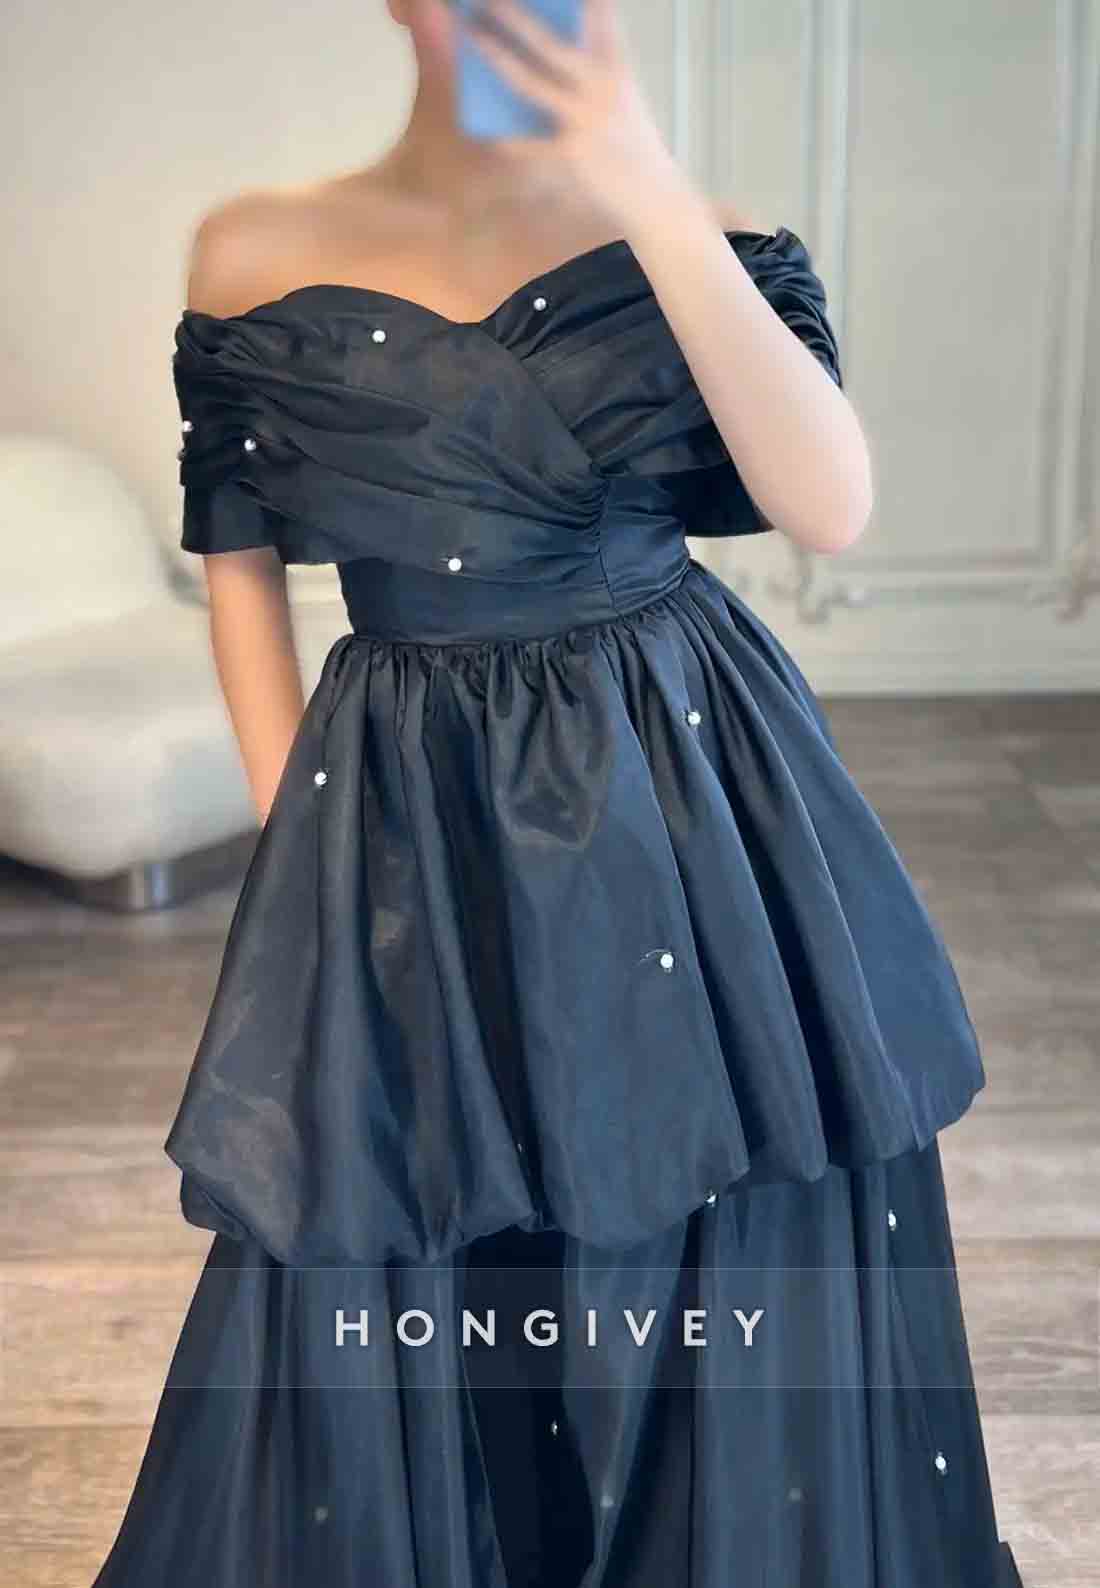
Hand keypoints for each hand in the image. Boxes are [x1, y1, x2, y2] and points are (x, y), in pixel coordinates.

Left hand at [462, 0, 689, 222]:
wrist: (653, 194)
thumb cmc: (632, 144)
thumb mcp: (622, 98)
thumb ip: (594, 71)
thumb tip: (541, 54)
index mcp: (616, 68)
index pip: (598, 14)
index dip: (582, 1)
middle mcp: (601, 87)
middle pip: (550, 44)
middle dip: (516, 18)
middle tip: (489, 0)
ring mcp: (586, 120)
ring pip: (531, 83)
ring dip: (498, 57)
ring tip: (474, 37)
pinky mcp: (572, 154)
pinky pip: (529, 144)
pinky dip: (508, 140)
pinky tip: (489, 133)